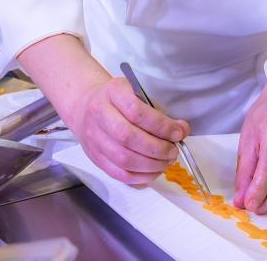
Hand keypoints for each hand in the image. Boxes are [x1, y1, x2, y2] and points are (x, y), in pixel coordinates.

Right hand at [69, 77, 189, 184]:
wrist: (85, 107)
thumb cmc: (118, 99)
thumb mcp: (135, 91)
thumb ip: (156, 109)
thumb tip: (181, 129)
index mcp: (113, 92)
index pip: (136, 111)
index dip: (161, 125)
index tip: (178, 132)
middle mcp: (99, 114)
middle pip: (128, 137)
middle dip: (157, 148)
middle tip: (173, 150)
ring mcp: (94, 138)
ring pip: (123, 158)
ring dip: (151, 165)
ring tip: (166, 161)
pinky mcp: (95, 158)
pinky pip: (118, 174)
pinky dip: (140, 176)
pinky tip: (154, 171)